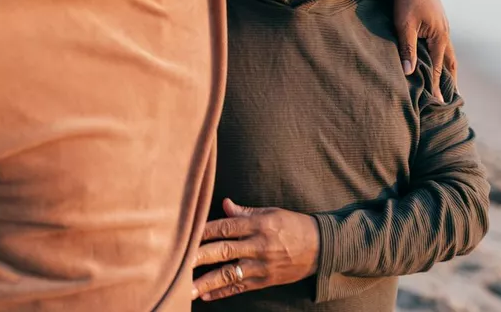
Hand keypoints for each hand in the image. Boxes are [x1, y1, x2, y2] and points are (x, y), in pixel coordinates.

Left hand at [192, 199, 319, 301]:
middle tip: (178, 262)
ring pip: (229, 274)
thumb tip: (225, 205)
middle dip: (199, 257)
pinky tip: (206, 296)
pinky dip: (222, 292)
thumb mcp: (272, 213)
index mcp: (260, 224)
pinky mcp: (266, 280)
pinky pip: (240, 288)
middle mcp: (259, 245)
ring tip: (186, 288)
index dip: (204, 231)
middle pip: (224, 251)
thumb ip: (246, 212)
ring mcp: (262, 265)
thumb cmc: (294, 225)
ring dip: (206, 282)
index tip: (185, 233)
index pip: (226, 227)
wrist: (321, 247)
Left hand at [392, 0, 456, 100]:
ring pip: (448, 55)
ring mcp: (443, 28)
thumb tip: (409, 72)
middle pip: (449, 64)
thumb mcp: (404, 25)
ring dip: (448, 70)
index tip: (437, 104)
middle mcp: (444, 35)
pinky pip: (443, 46)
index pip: (438, 69)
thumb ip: (407, 48)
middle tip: (451, 100)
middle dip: (449, 82)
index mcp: (439, 37)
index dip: (437, 87)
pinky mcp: (438, 23)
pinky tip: (439, 60)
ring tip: (450, 84)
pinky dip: (443, 57)